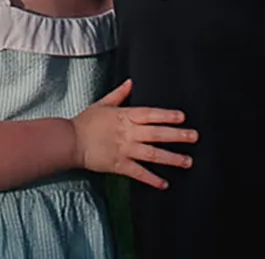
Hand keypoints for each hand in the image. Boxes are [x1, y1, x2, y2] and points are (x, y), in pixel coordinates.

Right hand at [71, 79, 195, 189]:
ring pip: (152, 154)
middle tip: (194, 137)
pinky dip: (152, 179)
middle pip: (157, 133)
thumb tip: (130, 82)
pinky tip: (164, 183)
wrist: (70, 141)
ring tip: (187, 161)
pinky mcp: (119, 165)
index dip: (167, 115)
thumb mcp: (103, 104)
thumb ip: (119, 94)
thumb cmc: (85, 121)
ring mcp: (125, 150)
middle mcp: (129, 133)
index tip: (182, 117)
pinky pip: (138, 173)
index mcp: (126, 116)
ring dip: (171, 158)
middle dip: (177, 135)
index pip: (151, 114)